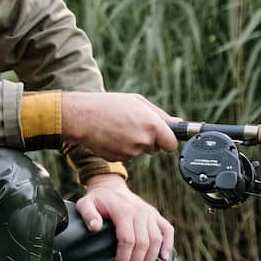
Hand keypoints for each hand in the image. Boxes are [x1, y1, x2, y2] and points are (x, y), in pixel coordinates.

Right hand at [61, 92, 178, 161]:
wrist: (81, 117)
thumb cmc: (108, 105)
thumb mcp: (137, 102)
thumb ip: (160, 115)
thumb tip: (178, 123)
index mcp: (152, 125)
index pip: (171, 144)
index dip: (167, 140)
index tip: (162, 136)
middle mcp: (143, 141)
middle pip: (155, 149)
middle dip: (148, 140)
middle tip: (133, 125)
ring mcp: (130, 152)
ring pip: (139, 152)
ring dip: (133, 143)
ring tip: (118, 128)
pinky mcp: (118, 159)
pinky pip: (126, 156)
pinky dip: (121, 148)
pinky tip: (111, 136)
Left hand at [76, 174, 174, 260]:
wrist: (110, 186)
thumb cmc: (97, 199)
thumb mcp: (85, 203)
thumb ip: (88, 215)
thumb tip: (95, 228)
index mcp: (123, 210)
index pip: (127, 239)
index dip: (124, 257)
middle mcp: (140, 212)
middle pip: (143, 243)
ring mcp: (150, 213)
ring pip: (156, 240)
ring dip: (151, 259)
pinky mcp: (156, 215)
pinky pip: (168, 230)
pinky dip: (168, 245)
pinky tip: (164, 259)